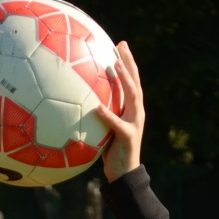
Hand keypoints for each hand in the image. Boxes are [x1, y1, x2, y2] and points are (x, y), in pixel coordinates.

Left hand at [95, 41, 144, 182]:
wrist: (124, 174)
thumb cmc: (112, 152)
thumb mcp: (105, 128)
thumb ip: (100, 113)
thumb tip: (81, 101)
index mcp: (132, 109)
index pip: (132, 81)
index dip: (128, 62)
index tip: (120, 44)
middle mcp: (137, 113)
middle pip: (136, 82)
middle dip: (129, 62)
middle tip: (121, 45)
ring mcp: (135, 124)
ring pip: (133, 97)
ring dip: (125, 80)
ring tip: (115, 65)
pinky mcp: (129, 137)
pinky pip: (117, 124)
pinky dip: (108, 115)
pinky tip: (97, 107)